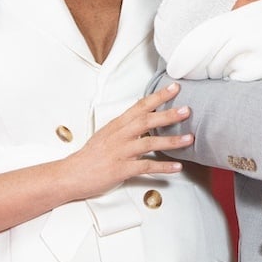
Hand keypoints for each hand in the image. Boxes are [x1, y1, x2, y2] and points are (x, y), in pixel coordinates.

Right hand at [60, 82, 193, 200]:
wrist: (72, 174)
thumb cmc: (90, 156)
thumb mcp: (106, 135)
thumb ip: (124, 128)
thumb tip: (143, 120)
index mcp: (116, 125)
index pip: (139, 106)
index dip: (157, 96)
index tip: (173, 88)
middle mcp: (119, 136)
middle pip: (146, 121)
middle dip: (168, 114)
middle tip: (187, 110)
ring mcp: (120, 152)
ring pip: (149, 143)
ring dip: (171, 141)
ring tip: (189, 139)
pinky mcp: (121, 169)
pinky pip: (145, 167)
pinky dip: (163, 167)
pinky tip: (177, 167)